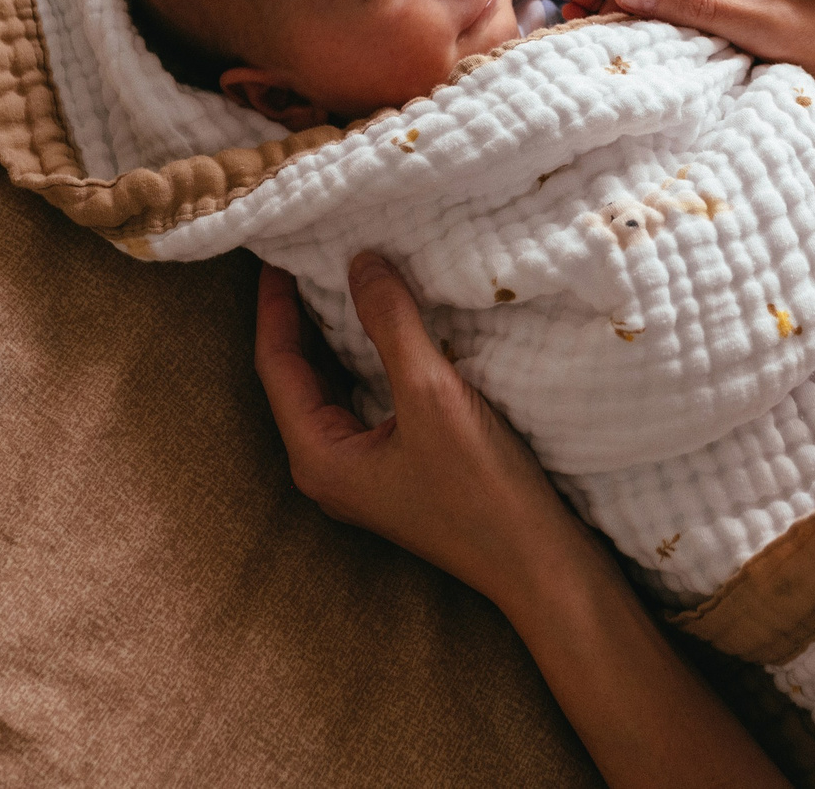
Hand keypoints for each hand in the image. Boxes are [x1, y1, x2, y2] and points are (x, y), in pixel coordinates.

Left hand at [254, 255, 594, 607]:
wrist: (538, 564)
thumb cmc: (480, 492)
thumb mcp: (432, 395)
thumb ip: (391, 325)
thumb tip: (360, 261)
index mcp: (318, 457)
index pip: (277, 365)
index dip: (276, 305)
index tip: (280, 251)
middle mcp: (329, 466)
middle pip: (299, 376)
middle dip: (303, 316)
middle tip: (311, 254)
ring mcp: (364, 470)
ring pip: (336, 385)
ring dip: (340, 334)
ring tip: (348, 276)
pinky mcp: (398, 468)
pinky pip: (368, 398)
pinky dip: (372, 357)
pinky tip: (394, 326)